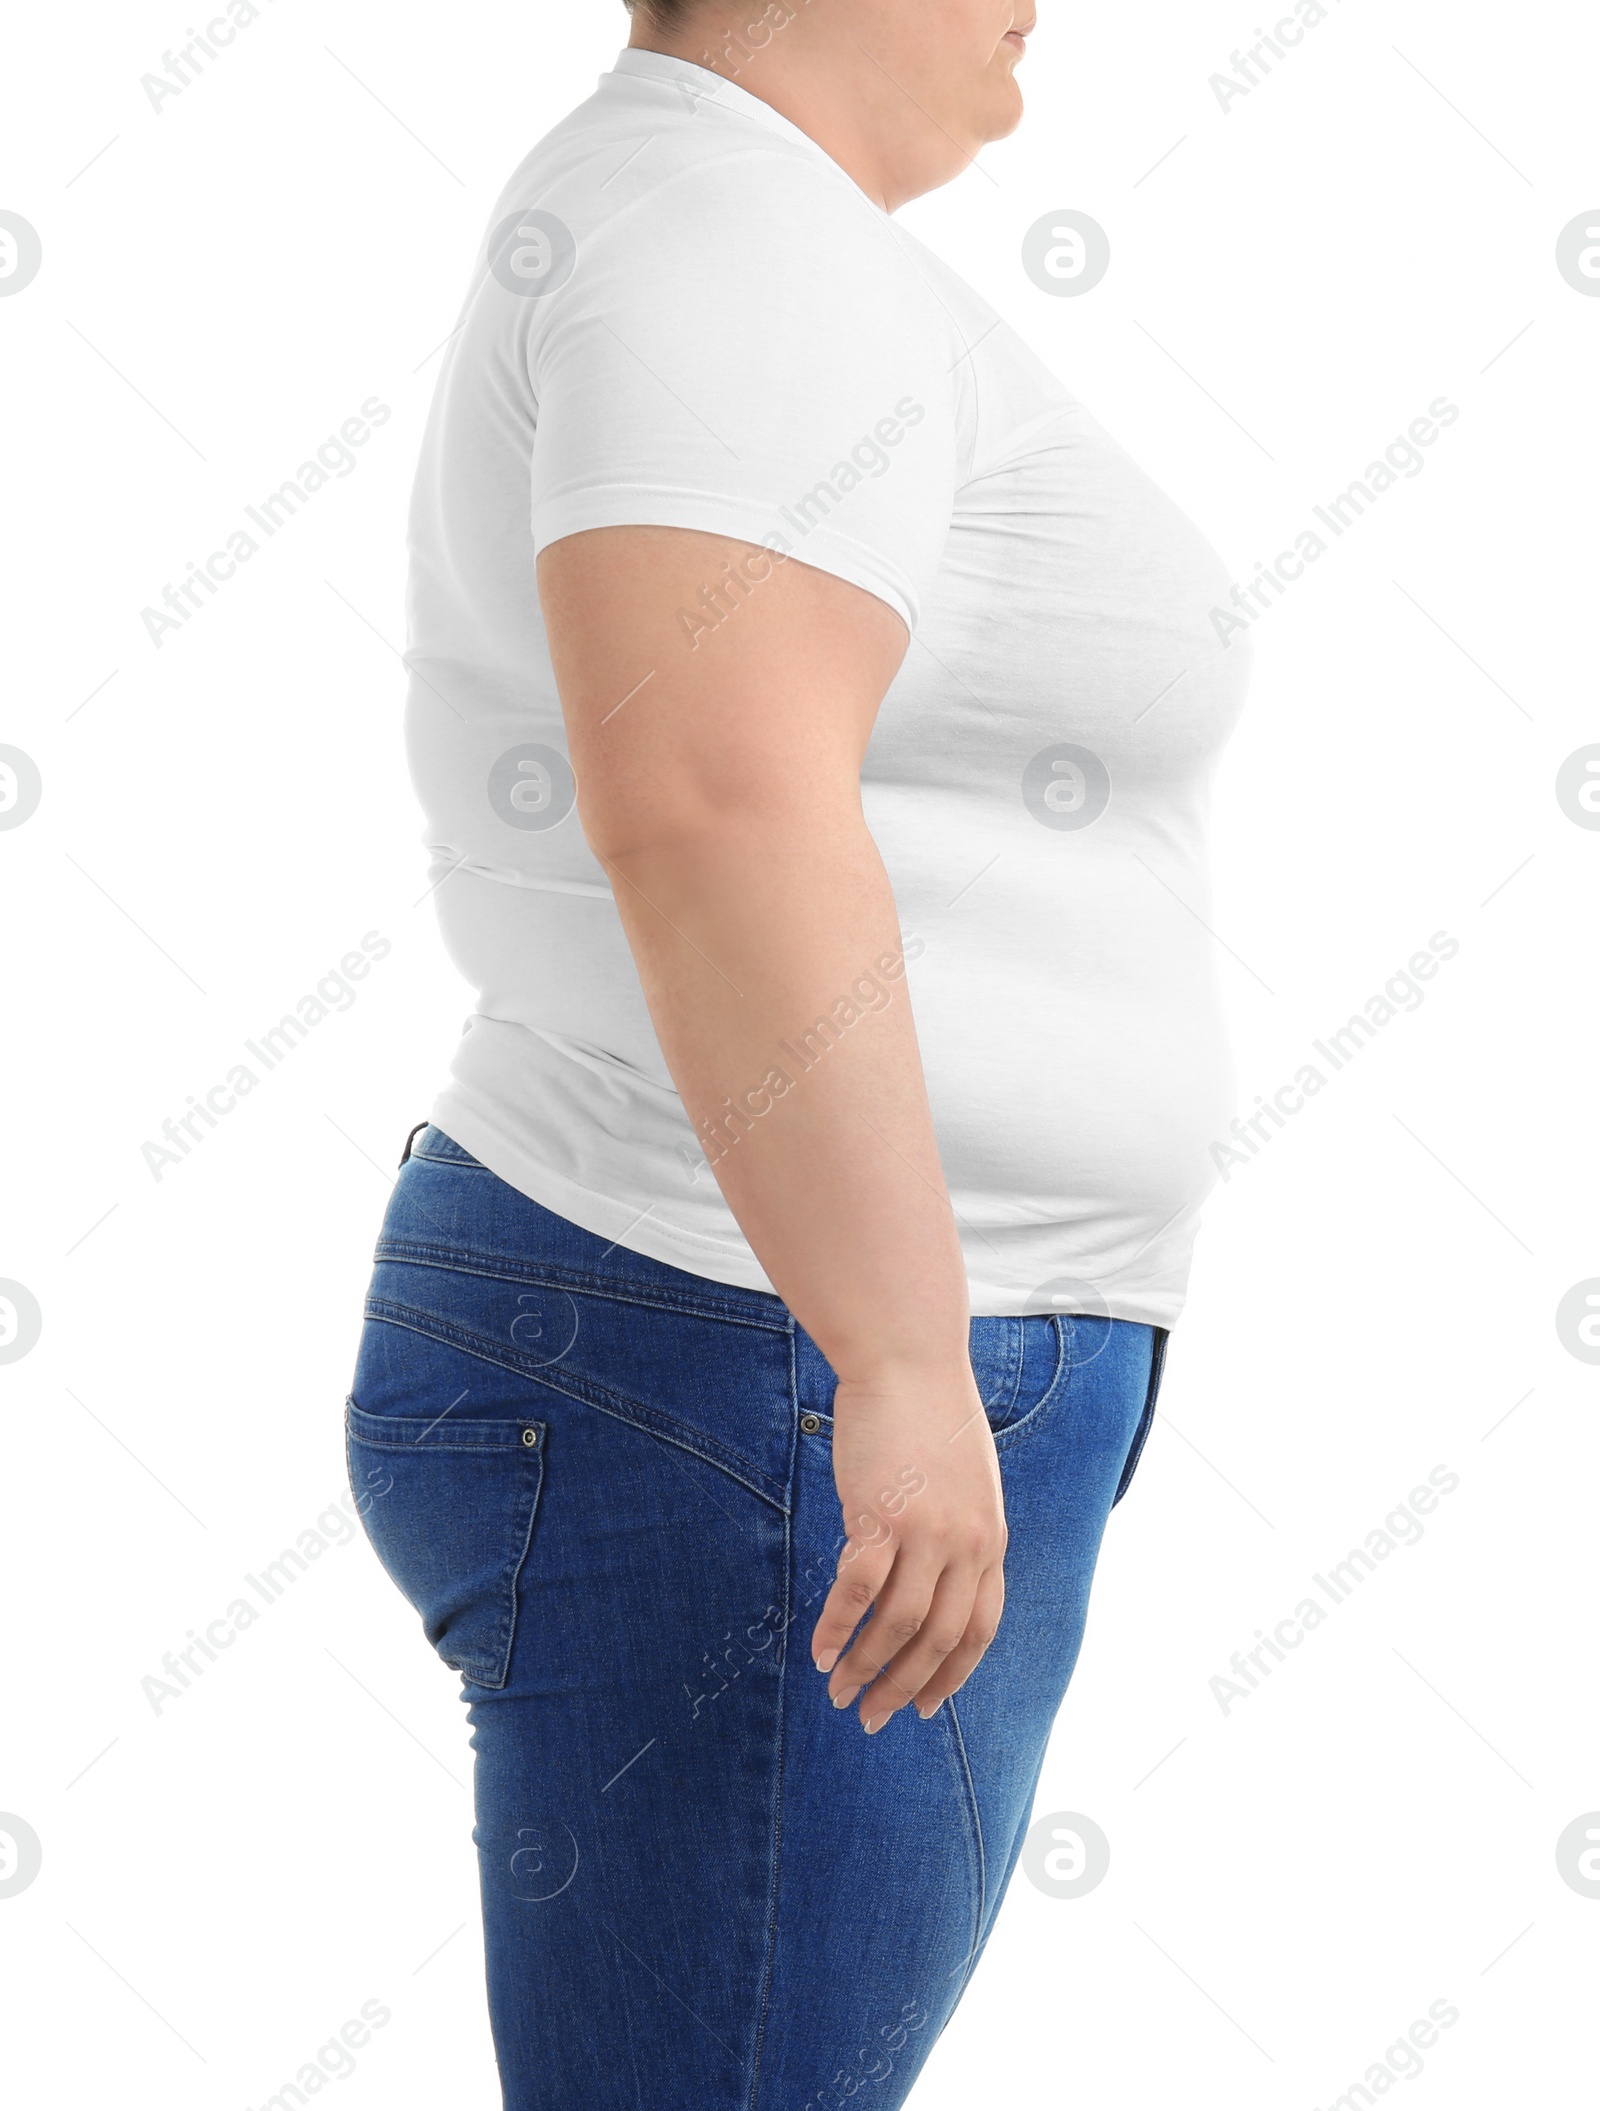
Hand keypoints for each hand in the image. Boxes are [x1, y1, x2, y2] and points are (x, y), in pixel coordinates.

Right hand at [811, 1362, 1007, 1731]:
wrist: (908, 1359)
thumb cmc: (928, 1413)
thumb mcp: (963, 1481)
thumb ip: (953, 1532)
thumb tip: (922, 1578)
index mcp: (990, 1539)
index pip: (977, 1630)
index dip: (949, 1675)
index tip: (922, 1707)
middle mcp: (967, 1545)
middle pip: (937, 1640)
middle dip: (902, 1687)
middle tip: (870, 1717)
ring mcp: (927, 1533)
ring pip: (898, 1626)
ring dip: (866, 1667)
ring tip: (838, 1692)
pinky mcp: (881, 1516)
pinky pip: (856, 1590)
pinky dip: (836, 1626)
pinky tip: (818, 1648)